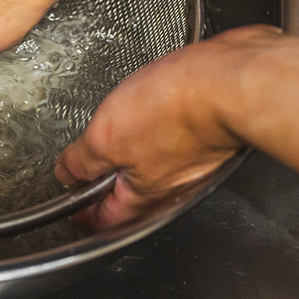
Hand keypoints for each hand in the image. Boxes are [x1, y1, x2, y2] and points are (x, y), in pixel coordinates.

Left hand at [54, 25, 285, 230]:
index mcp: (144, 198)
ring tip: (109, 130)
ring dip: (128, 150)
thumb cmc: (179, 108)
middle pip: (128, 195)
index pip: (102, 220)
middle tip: (79, 161)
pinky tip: (146, 109)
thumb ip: (82, 160)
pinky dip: (154, 129)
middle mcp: (172, 188)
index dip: (77, 209)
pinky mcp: (206, 134)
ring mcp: (192, 162)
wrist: (234, 78)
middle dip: (101, 179)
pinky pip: (170, 140)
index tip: (64, 195)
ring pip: (150, 166)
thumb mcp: (106, 137)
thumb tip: (66, 172)